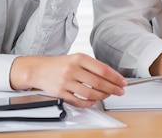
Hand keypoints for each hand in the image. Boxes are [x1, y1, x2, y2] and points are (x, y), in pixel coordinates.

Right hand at [9, 54, 126, 107]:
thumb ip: (92, 66)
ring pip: (90, 93)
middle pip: (98, 82)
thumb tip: (111, 76)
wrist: (39, 69)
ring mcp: (66, 81)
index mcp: (79, 58)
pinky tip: (94, 101)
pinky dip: (89, 103)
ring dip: (102, 96)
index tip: (122, 82)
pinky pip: (79, 101)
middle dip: (113, 88)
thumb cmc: (61, 64)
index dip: (115, 77)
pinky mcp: (60, 93)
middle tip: (120, 91)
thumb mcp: (76, 58)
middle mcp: (72, 69)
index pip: (102, 69)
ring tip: (107, 95)